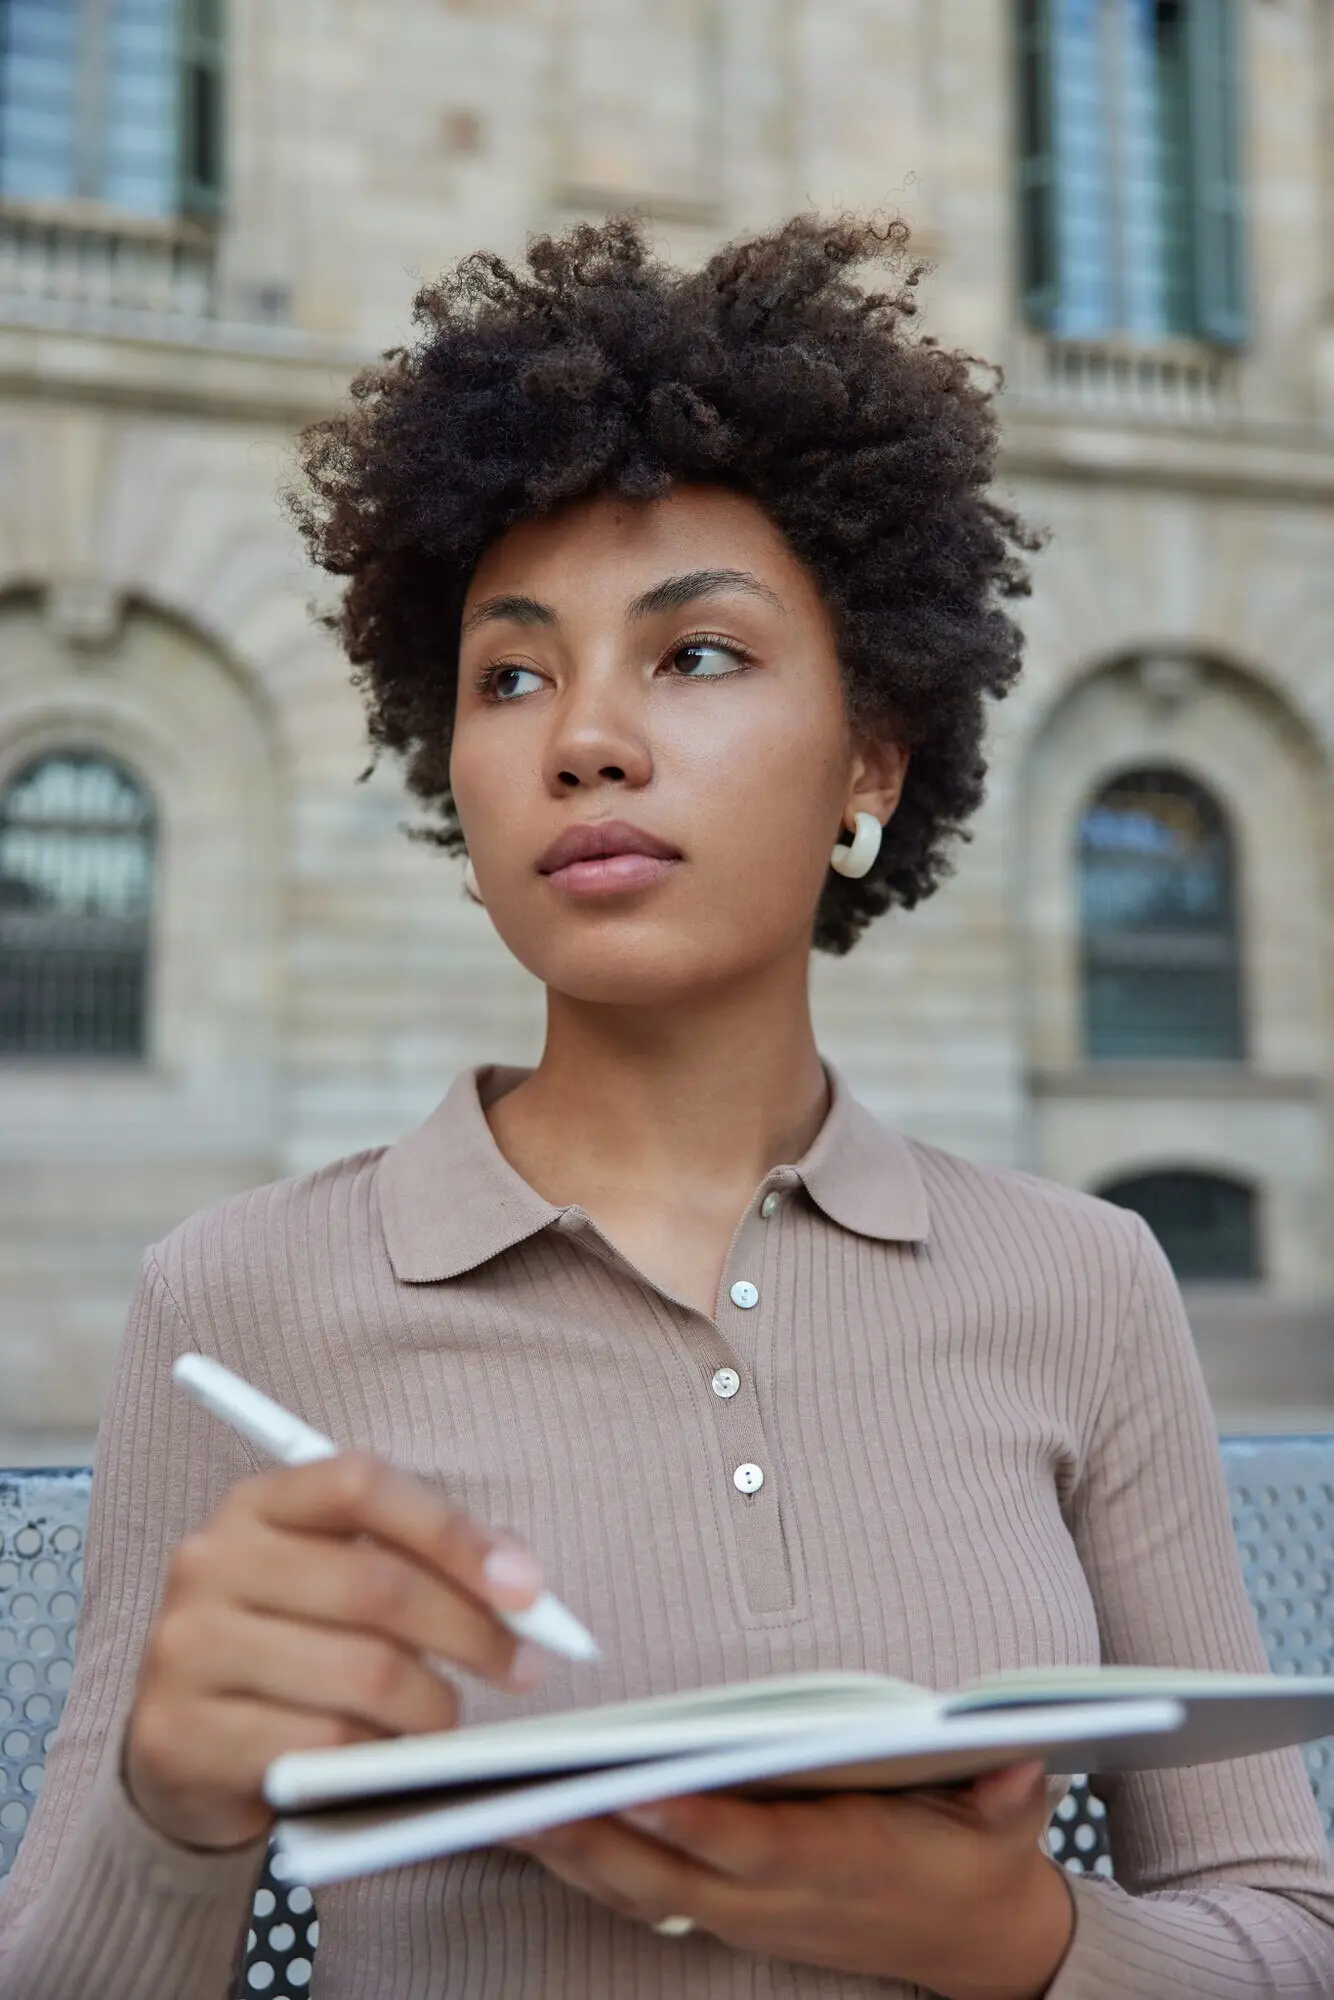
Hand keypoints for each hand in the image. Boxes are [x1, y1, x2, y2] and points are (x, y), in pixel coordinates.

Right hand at [125, 1451, 551, 1850]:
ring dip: (432, 1705)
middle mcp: (211, 1562)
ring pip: (360, 1673)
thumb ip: (431, 1562)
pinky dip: (377, 1757)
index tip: (525, 1587)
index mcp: (258, 1503)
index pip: (362, 1486)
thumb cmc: (294, 1648)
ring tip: (448, 1720)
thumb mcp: (347, 1582)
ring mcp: (187, 1648)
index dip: (452, 1533)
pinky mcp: (180, 1734)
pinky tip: (387, 1758)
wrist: (185, 1748)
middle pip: (375, 1585)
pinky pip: (320, 1746)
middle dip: (472, 1632)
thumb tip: (523, 1582)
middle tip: (524, 1666)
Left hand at [508, 1761, 1075, 1999]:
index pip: (758, 1845)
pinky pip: (637, 1894)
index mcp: (842, 1864)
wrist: (974, 1945)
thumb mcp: (1009, 1825)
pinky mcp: (723, 1914)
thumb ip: (1008, 1791)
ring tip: (495, 1802)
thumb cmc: (977, 1861)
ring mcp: (743, 1916)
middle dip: (593, 1837)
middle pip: (670, 1874)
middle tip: (521, 1790)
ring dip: (567, 1854)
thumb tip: (1021, 1750)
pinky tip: (528, 1827)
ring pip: (638, 1890)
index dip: (700, 1821)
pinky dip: (579, 1865)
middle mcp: (779, 1901)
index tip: (641, 1784)